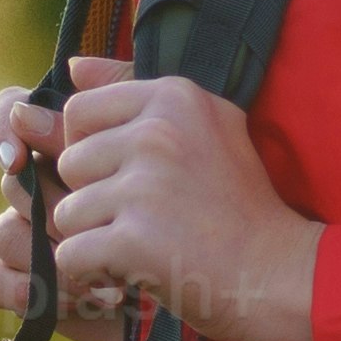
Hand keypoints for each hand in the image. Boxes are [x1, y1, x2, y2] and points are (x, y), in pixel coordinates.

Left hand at [0, 71, 321, 340]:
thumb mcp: (207, 125)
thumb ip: (134, 89)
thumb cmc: (237, 204)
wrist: (275, 274)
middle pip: (69, 163)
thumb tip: (71, 66)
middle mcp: (157, 133)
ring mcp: (145, 187)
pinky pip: (70, 255)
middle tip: (148, 217)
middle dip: (94, 198)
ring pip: (66, 212)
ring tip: (147, 244)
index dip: (92, 150)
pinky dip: (93, 273)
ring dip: (95, 238)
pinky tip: (134, 270)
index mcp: (174, 97)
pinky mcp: (133, 240)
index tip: (131, 176)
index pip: (79, 111)